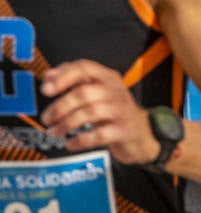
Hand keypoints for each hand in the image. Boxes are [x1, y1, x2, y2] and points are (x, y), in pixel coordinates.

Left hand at [39, 61, 158, 163]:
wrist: (143, 132)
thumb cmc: (114, 110)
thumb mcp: (98, 91)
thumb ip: (75, 80)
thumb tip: (48, 76)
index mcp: (107, 77)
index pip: (84, 67)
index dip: (63, 76)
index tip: (46, 90)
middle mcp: (116, 91)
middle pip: (83, 93)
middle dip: (60, 107)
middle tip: (47, 118)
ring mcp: (121, 111)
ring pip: (90, 113)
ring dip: (66, 124)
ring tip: (55, 132)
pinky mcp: (124, 130)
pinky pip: (99, 135)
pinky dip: (81, 140)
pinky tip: (70, 144)